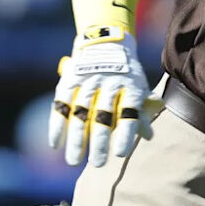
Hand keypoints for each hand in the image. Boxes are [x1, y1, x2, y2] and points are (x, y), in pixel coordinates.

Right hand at [49, 26, 151, 166]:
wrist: (106, 41)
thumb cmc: (127, 72)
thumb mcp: (138, 87)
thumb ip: (141, 111)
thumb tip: (149, 137)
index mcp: (130, 86)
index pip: (128, 113)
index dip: (124, 133)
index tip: (119, 154)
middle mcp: (109, 83)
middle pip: (103, 116)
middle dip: (99, 142)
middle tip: (98, 164)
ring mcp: (88, 81)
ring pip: (80, 114)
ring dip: (76, 138)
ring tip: (74, 161)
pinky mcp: (70, 79)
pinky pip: (61, 104)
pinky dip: (56, 125)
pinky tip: (55, 144)